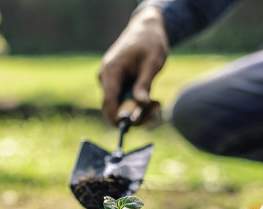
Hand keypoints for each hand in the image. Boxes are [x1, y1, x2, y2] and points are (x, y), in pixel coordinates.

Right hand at [99, 7, 168, 123]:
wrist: (146, 28)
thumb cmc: (150, 42)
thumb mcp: (152, 63)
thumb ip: (145, 84)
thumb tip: (140, 105)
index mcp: (111, 70)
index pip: (108, 102)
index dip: (117, 117)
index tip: (133, 126)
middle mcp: (106, 77)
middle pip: (113, 107)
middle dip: (133, 115)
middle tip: (155, 113)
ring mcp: (109, 80)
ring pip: (119, 105)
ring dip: (137, 110)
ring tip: (156, 104)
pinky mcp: (115, 82)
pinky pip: (122, 99)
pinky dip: (135, 103)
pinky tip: (150, 100)